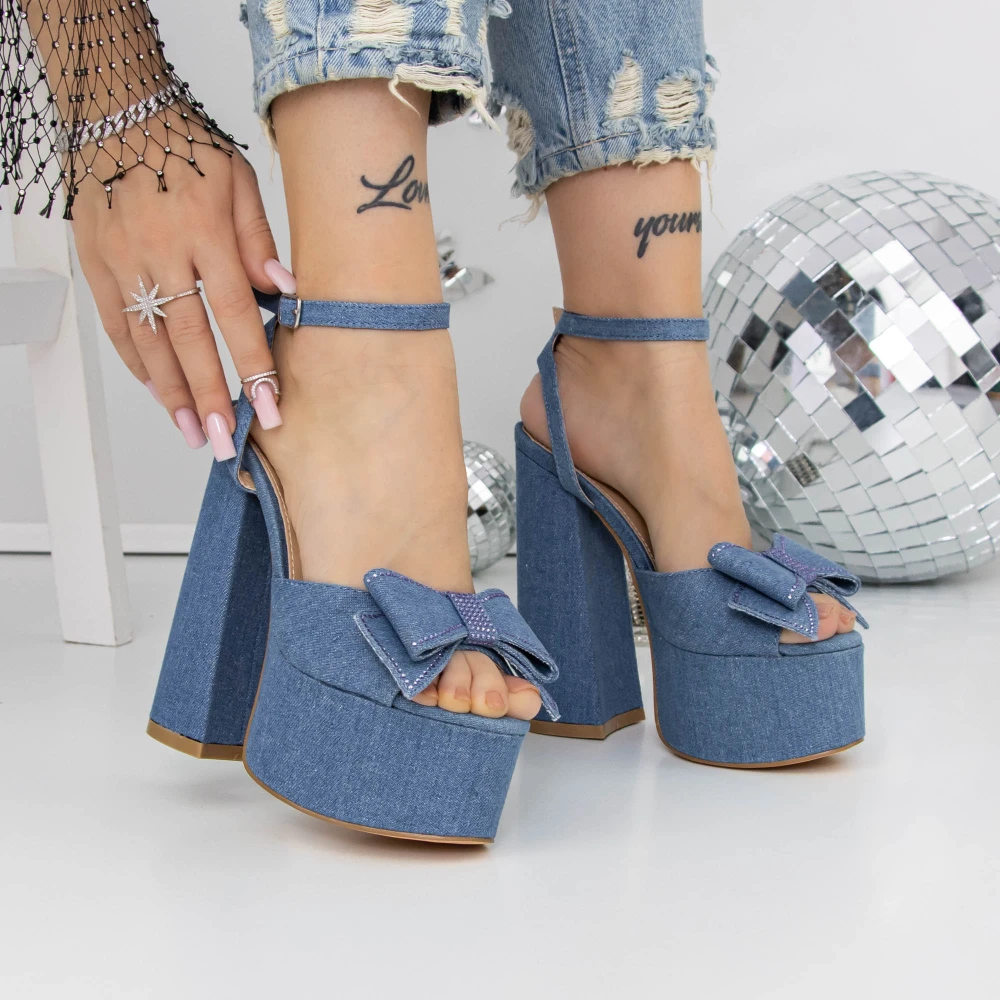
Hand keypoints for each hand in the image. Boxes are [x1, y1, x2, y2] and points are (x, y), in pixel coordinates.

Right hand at [71, 114, 295, 457]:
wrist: (116, 112)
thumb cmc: (186, 146)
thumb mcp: (238, 181)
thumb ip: (259, 241)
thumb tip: (285, 294)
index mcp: (205, 232)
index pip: (235, 314)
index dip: (253, 366)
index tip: (270, 407)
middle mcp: (161, 252)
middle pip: (189, 339)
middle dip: (210, 396)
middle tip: (224, 440)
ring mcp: (123, 261)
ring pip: (149, 341)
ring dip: (172, 393)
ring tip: (191, 432)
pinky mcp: (96, 264)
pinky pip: (117, 324)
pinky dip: (138, 363)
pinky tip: (159, 392)